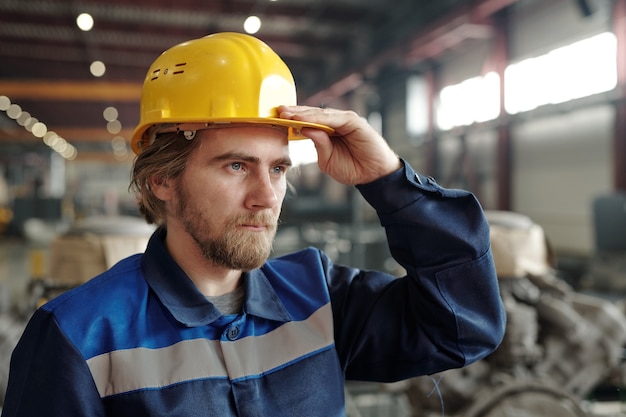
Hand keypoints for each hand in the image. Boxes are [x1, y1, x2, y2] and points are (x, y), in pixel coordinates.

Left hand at [277, 105, 401, 184]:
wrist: (373, 175)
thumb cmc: (352, 168)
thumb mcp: (328, 160)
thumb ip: (318, 145)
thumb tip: (304, 130)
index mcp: (327, 132)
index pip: (307, 122)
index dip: (292, 120)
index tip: (275, 119)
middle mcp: (335, 123)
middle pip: (311, 114)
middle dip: (293, 112)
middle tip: (276, 111)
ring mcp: (344, 120)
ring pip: (319, 114)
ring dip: (302, 113)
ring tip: (286, 113)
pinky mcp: (353, 121)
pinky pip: (332, 118)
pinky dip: (317, 118)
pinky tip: (303, 119)